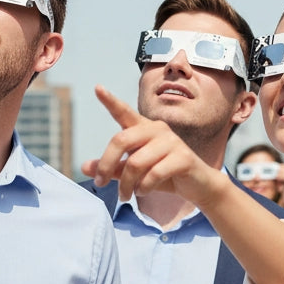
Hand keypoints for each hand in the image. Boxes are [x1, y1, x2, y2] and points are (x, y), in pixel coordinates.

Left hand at [82, 86, 223, 206]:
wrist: (198, 187)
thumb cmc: (165, 176)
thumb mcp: (135, 174)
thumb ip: (112, 169)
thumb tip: (85, 167)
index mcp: (144, 129)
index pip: (124, 112)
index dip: (110, 101)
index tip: (97, 88)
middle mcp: (157, 130)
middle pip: (121, 140)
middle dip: (106, 164)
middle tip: (100, 183)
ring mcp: (172, 142)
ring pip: (136, 162)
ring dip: (126, 184)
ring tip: (125, 195)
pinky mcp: (183, 157)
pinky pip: (154, 173)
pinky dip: (144, 187)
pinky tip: (143, 191)